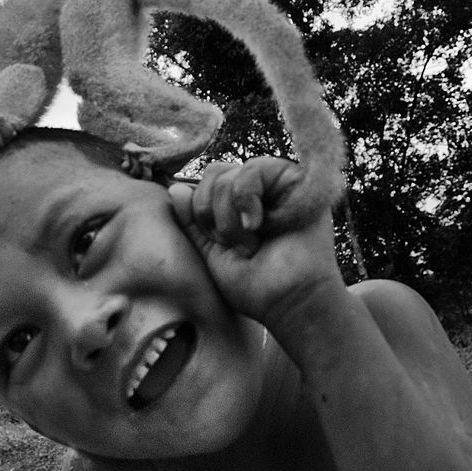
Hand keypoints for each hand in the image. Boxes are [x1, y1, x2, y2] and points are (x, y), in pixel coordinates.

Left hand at [167, 158, 342, 321]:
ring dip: (231, 217)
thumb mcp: (211, 252)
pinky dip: (247, 200)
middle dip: (215, 216)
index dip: (202, 212)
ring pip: (229, 175)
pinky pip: (255, 169)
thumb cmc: (255, 284)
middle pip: (214, 174)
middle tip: (238, 246)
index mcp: (240, 205)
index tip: (220, 243)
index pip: (206, 183)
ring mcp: (278, 183)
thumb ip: (193, 222)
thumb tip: (175, 188)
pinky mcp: (297, 180)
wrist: (289, 301)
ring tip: (252, 241)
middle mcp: (259, 190)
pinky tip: (259, 226)